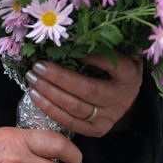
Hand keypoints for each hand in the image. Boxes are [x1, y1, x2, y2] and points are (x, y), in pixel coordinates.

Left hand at [24, 54, 142, 137]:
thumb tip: (83, 31)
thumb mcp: (123, 55)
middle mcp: (119, 99)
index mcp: (129, 76)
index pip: (112, 65)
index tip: (72, 47)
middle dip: (59, 77)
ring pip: (74, 107)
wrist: (129, 104)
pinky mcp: (96, 131)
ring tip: (32, 79)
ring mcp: (107, 118)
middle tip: (38, 65)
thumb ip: (108, 44)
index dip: (93, 58)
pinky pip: (70, 123)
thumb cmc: (119, 73)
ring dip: (49, 93)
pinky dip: (50, 110)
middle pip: (87, 90)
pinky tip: (36, 96)